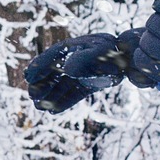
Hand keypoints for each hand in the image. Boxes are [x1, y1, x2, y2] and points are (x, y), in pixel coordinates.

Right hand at [22, 29, 144, 112]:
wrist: (132, 61)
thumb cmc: (115, 54)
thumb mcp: (100, 54)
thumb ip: (84, 59)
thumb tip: (67, 69)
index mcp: (74, 47)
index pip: (52, 57)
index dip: (40, 66)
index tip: (28, 76)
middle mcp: (74, 60)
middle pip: (53, 72)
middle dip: (41, 84)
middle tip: (32, 95)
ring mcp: (81, 73)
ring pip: (60, 85)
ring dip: (49, 95)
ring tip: (39, 106)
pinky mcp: (87, 84)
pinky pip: (72, 94)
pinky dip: (63, 101)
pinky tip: (54, 111)